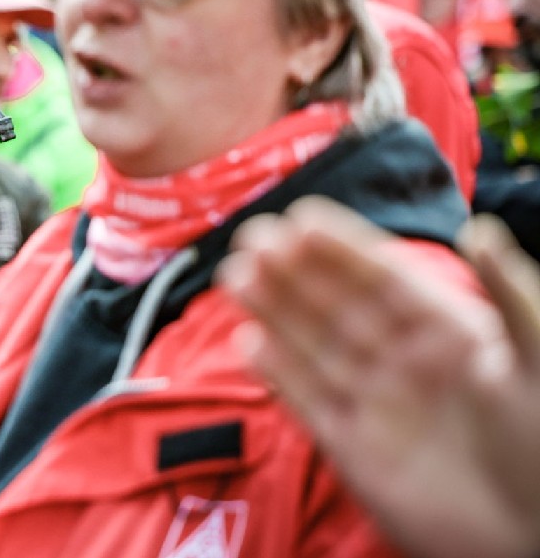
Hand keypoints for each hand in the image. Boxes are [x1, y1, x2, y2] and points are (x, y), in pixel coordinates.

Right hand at [220, 197, 539, 557]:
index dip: (342, 249)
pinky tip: (248, 341)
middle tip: (252, 239)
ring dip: (274, 310)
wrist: (536, 539)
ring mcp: (378, 404)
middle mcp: (407, 362)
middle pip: (338, 306)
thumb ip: (512, 296)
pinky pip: (307, 401)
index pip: (385, 279)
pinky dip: (276, 373)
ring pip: (313, 346)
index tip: (300, 219)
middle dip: (293, 272)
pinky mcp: (354, 449)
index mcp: (450, 333)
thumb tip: (482, 231)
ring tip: (235, 275)